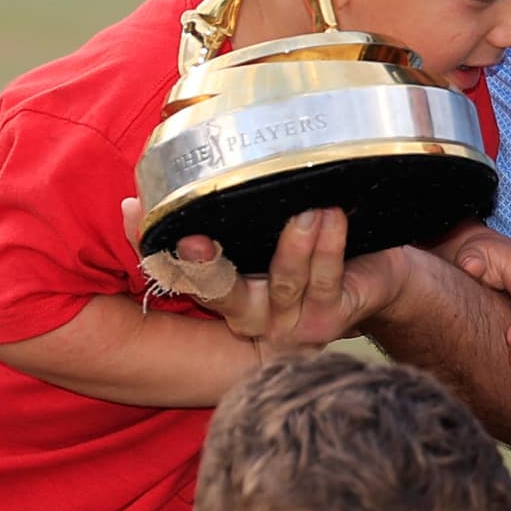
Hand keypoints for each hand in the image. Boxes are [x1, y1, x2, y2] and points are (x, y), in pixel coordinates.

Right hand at [144, 208, 407, 357]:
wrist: (376, 277)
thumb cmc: (311, 249)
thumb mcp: (259, 229)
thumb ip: (218, 212)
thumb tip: (148, 187)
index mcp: (224, 295)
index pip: (177, 274)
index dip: (149, 247)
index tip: (134, 213)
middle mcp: (251, 317)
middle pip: (218, 295)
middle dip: (202, 268)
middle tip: (194, 238)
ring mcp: (290, 323)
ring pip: (283, 285)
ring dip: (292, 247)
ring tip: (306, 209)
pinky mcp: (331, 318)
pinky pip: (326, 281)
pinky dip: (329, 248)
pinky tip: (333, 217)